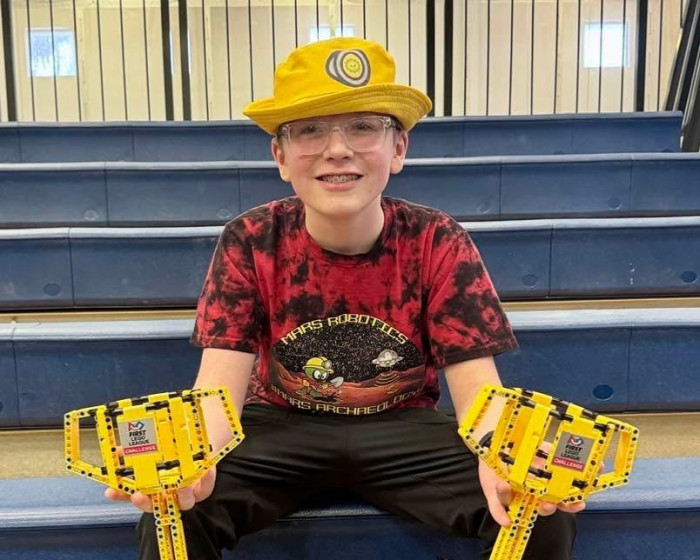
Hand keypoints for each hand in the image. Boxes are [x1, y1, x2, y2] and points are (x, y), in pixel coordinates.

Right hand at [104, 447, 216, 512]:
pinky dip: (206, 480)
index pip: (133, 494)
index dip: (121, 495)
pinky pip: (205, 489)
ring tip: (180, 485)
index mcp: (153, 486)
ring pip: (183, 502)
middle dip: (145, 502)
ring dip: (181, 495)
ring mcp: (185, 494)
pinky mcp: (203, 489)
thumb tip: (119, 450)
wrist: (195, 440)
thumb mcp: (155, 446)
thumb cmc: (173, 447)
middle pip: (155, 505)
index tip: (111, 491)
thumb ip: (138, 450)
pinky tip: (206, 470)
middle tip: (137, 495)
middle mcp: (167, 493)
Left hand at [477, 441, 593, 526]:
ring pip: (518, 506)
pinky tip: (505, 521)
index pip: (560, 499)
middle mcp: (530, 494)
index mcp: (543, 485)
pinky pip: (497, 507)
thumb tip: (568, 455)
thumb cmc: (520, 450)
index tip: (578, 503)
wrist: (496, 444)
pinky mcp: (494, 495)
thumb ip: (552, 453)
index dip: (570, 504)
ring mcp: (513, 496)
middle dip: (548, 507)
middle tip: (550, 504)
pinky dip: (501, 515)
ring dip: (520, 505)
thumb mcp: (539, 449)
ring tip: (512, 489)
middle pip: (542, 507)